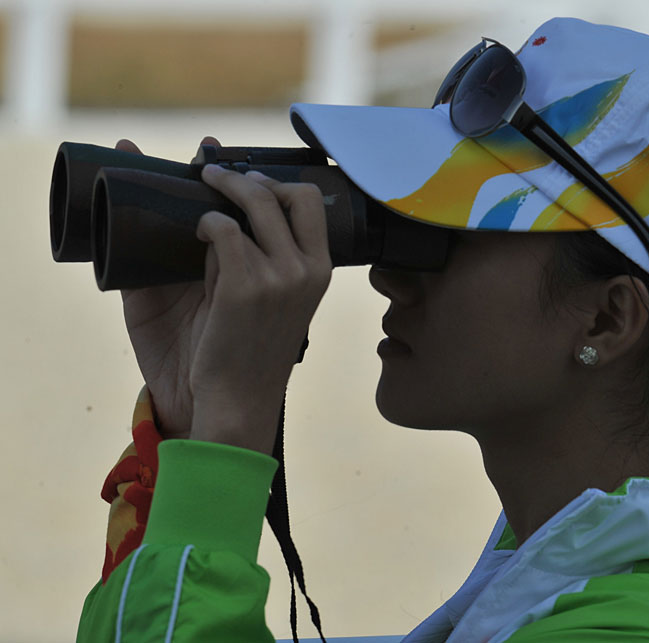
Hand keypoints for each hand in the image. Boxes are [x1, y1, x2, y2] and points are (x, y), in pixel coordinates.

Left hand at [117, 138, 331, 453]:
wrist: (239, 403)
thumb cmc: (250, 355)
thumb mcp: (279, 305)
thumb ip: (269, 264)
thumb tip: (238, 220)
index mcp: (320, 271)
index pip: (311, 204)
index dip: (279, 182)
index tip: (250, 177)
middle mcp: (308, 268)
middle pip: (292, 193)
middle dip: (250, 177)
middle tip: (215, 174)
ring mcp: (281, 276)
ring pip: (254, 205)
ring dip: (221, 190)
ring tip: (199, 193)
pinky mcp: (246, 285)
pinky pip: (223, 230)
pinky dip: (204, 222)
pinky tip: (193, 231)